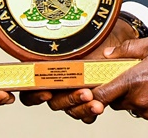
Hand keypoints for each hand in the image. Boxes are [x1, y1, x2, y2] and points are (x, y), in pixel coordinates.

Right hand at [20, 20, 135, 112]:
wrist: (117, 42)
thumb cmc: (96, 34)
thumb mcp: (80, 32)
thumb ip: (68, 35)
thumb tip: (57, 33)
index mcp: (48, 67)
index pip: (30, 87)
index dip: (34, 94)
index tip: (47, 92)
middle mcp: (58, 82)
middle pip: (53, 102)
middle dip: (68, 99)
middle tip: (84, 92)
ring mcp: (73, 92)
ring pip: (70, 110)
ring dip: (82, 108)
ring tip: (96, 103)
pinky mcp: (89, 100)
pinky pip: (85, 115)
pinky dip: (90, 113)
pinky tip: (98, 107)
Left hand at [78, 36, 147, 122]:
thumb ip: (129, 49)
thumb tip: (110, 53)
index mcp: (136, 81)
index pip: (103, 95)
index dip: (95, 92)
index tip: (94, 86)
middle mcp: (143, 101)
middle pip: (117, 102)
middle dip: (119, 90)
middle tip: (129, 74)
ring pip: (134, 107)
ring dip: (136, 96)